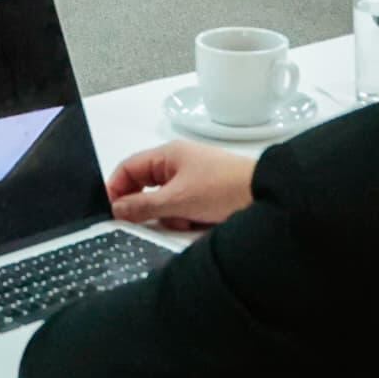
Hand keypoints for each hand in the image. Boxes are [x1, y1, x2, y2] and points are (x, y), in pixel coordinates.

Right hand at [107, 141, 256, 230]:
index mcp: (168, 155)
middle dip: (150, 208)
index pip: (129, 168)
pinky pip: (182, 210)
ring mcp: (192, 180)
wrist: (266, 197)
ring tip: (189, 219)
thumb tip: (118, 209)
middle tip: (155, 219)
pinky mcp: (205, 196)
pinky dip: (186, 219)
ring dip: (172, 216)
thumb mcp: (177, 200)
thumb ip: (143, 206)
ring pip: (164, 203)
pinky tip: (200, 223)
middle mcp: (179, 164)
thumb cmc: (228, 187)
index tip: (112, 211)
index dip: (116, 189)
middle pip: (146, 188)